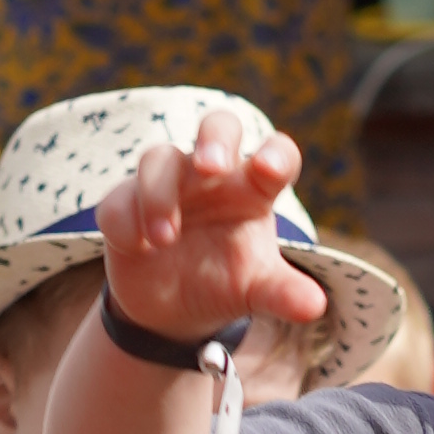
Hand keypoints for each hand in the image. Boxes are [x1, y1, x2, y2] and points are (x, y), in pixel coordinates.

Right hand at [95, 111, 326, 361]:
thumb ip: (283, 293)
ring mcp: (167, 183)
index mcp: (254, 188)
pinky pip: (119, 199)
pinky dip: (126, 220)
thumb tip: (315, 307)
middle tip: (210, 167)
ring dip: (159, 194)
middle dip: (214, 139)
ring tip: (165, 239)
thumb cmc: (225, 281)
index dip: (276, 154)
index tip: (270, 170)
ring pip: (159, 159)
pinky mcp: (125, 203)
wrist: (173, 308)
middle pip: (219, 125)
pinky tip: (138, 248)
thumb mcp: (257, 290)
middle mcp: (212, 176)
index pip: (276, 153)